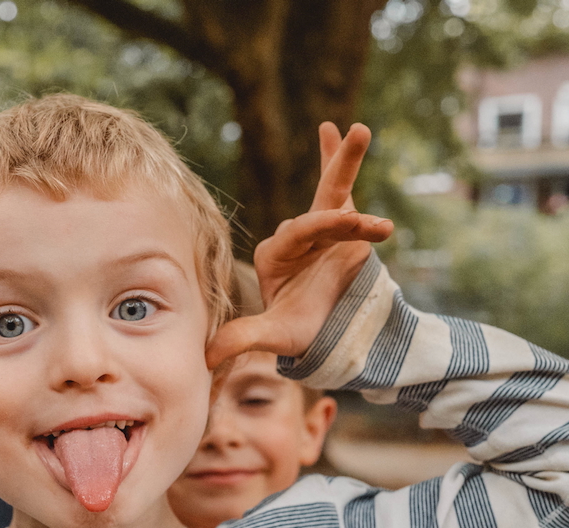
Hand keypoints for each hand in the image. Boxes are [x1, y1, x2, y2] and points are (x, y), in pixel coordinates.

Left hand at [205, 123, 392, 368]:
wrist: (330, 334)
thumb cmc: (303, 332)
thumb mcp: (273, 335)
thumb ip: (243, 338)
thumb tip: (204, 358)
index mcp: (276, 255)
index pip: (300, 232)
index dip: (330, 226)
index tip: (363, 226)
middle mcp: (296, 238)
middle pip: (311, 205)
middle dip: (335, 174)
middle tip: (353, 132)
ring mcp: (319, 230)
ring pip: (329, 191)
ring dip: (344, 161)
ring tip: (358, 128)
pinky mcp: (341, 227)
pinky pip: (338, 189)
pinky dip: (336, 161)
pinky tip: (335, 128)